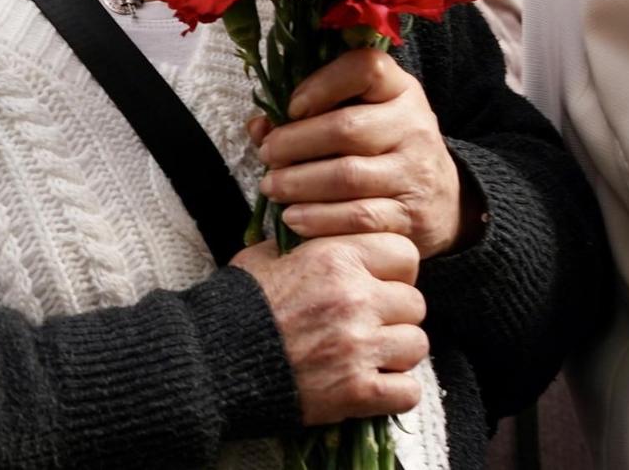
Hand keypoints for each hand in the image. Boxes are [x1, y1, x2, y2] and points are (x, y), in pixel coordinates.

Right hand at [232, 232, 428, 426]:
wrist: (211, 360)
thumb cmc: (237, 305)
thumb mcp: (266, 257)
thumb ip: (307, 246)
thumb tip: (328, 237)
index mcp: (334, 258)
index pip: (404, 253)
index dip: (395, 268)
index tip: (380, 280)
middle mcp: (354, 298)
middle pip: (414, 302)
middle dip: (395, 313)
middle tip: (369, 323)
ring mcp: (358, 347)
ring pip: (416, 345)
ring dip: (396, 351)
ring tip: (368, 354)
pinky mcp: (358, 391)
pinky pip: (408, 391)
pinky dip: (395, 391)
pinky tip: (371, 384)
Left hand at [252, 49, 470, 258]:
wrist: (444, 203)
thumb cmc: (383, 150)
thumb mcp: (360, 118)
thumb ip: (310, 114)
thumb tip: (259, 126)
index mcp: (400, 90)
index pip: (367, 68)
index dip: (322, 84)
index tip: (291, 107)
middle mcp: (414, 126)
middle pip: (346, 128)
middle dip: (295, 143)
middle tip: (267, 155)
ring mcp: (416, 172)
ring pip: (348, 176)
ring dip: (299, 183)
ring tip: (271, 187)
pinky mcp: (412, 216)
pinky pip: (359, 216)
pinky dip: (319, 218)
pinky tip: (294, 217)